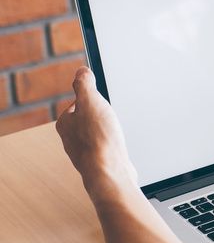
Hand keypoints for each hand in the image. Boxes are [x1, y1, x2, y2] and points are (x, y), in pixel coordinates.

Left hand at [56, 67, 137, 201]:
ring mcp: (84, 152)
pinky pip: (105, 148)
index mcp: (65, 123)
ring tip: (116, 132)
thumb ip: (85, 84)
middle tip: (112, 117)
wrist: (109, 171)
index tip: (103, 100)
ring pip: (97, 134)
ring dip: (108, 132)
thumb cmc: (99, 139)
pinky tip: (119, 146)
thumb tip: (81, 71)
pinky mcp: (98, 162)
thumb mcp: (92, 101)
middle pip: (88, 119)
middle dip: (101, 116)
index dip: (93, 99)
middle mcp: (71, 139)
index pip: (77, 103)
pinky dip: (112, 145)